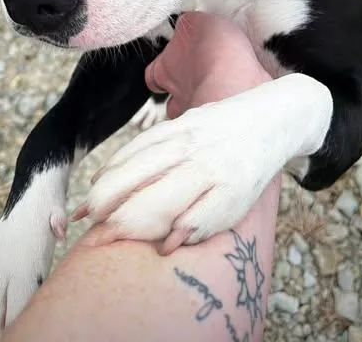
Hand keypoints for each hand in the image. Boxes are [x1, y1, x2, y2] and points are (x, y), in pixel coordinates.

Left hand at [72, 13, 274, 253]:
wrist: (276, 119)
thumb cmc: (222, 128)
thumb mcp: (187, 126)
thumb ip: (154, 150)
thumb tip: (112, 177)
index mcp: (177, 131)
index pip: (132, 158)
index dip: (106, 184)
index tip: (85, 205)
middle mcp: (191, 148)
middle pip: (142, 179)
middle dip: (111, 206)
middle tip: (91, 227)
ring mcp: (213, 169)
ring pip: (167, 197)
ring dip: (138, 221)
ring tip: (115, 238)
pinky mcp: (235, 191)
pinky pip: (205, 213)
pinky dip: (185, 229)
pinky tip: (169, 244)